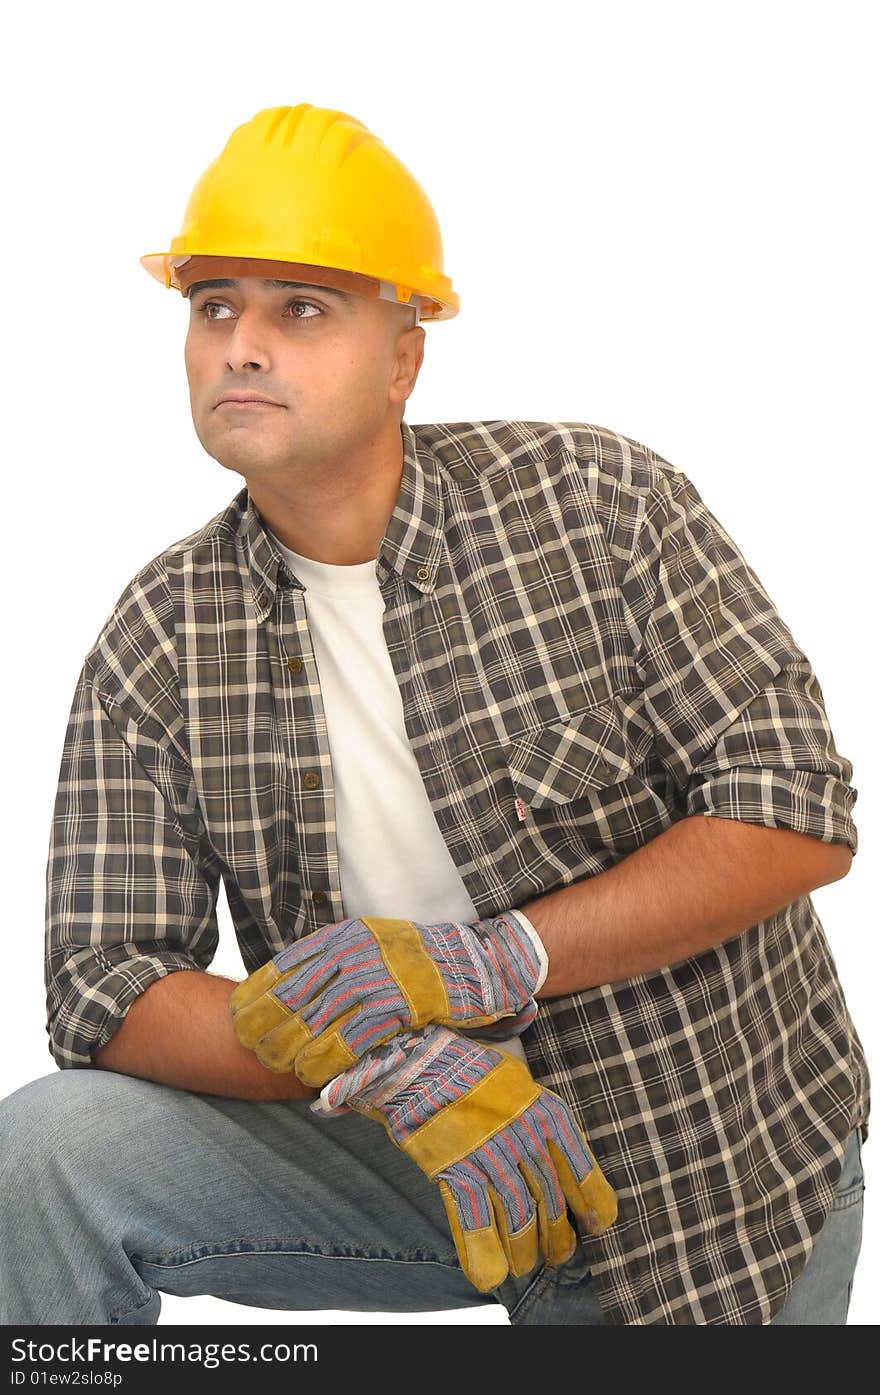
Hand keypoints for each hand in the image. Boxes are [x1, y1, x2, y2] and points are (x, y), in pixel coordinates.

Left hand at [230, 911, 544, 1085]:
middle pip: (291, 997)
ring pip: (315, 1022)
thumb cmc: (416, 963)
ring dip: (293, 1052)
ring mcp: (375, 979)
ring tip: (284, 1067)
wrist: (474, 965)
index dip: (254, 995)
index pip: (283, 967)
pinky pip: (350, 1041)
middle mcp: (353, 954)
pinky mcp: (397, 1007)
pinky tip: (316, 1078)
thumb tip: (288, 993)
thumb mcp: (369, 947)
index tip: (235, 1017)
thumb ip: (333, 964)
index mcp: (342, 937)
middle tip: (255, 1051)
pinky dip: (328, 1063)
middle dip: (266, 1028)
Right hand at [311, 1024, 616, 1292]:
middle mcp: (523, 1133)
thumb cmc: (465, 1066)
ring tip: (524, 1265)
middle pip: (547, 1196)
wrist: (416, 1054)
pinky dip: (481, 1251)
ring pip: (516, 1213)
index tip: (601, 1223)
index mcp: (544, 1110)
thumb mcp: (515, 1079)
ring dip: (522, 1247)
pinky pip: (474, 1218)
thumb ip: (534, 1114)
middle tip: (558, 1255)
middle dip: (555, 1233)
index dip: (591, 1198)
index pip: (578, 1164)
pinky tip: (488, 1276)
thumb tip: (551, 1148)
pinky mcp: (456, 1165)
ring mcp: (489, 1151)